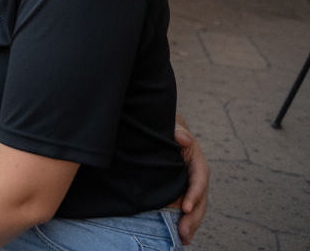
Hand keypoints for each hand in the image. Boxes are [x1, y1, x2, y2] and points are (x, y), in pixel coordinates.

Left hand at [174, 114, 208, 244]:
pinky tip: (181, 237)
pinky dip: (186, 223)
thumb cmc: (170, 130)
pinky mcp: (183, 193)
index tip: (186, 208)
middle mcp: (197, 177)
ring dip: (191, 225)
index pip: (199, 180)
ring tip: (183, 239)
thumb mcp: (174, 127)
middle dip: (194, 218)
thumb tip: (182, 137)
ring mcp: (191, 187)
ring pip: (195, 208)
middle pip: (200, 200)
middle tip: (184, 233)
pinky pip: (187, 209)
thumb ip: (178, 132)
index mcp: (197, 162)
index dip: (194, 194)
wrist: (167, 133)